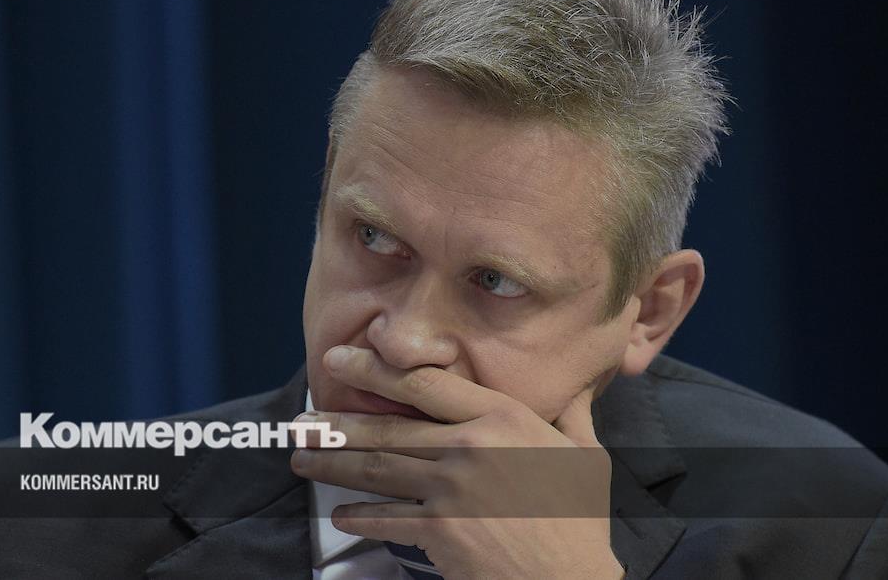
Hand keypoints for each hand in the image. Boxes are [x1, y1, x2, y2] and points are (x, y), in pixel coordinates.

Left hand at [291, 346, 623, 579]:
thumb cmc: (582, 519)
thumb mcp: (585, 455)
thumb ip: (572, 415)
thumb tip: (578, 388)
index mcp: (503, 418)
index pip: (427, 383)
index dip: (376, 367)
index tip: (340, 357)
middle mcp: (472, 446)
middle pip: (391, 426)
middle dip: (339, 422)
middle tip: (303, 420)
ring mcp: (453, 489)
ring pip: (379, 468)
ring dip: (333, 464)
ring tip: (302, 459)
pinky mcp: (441, 531)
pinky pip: (388, 518)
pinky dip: (359, 517)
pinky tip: (340, 514)